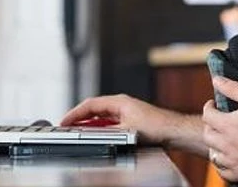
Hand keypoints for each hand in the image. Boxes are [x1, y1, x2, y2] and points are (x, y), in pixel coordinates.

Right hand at [61, 94, 190, 146]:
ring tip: (77, 132)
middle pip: (94, 110)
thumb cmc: (156, 126)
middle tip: (66, 127)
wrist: (173, 131)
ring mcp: (126, 112)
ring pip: (101, 117)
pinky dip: (99, 129)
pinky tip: (96, 136)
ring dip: (89, 125)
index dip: (75, 113)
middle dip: (79, 118)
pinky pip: (108, 123)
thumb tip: (91, 134)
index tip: (64, 122)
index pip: (90, 105)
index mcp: (119, 102)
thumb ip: (107, 131)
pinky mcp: (130, 121)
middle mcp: (121, 104)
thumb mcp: (126, 130)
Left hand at [202, 76, 237, 181]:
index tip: (214, 105)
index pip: (207, 115)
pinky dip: (222, 163)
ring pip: (213, 153)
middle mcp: (226, 144)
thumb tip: (216, 80)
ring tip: (224, 139)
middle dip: (210, 125)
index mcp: (228, 125)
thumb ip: (234, 89)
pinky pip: (222, 170)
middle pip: (207, 134)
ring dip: (215, 145)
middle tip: (219, 121)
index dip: (209, 107)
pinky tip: (230, 157)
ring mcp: (232, 161)